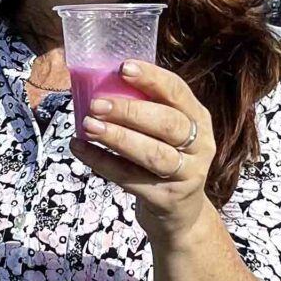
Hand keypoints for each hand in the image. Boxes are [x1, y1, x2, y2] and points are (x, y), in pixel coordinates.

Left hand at [68, 60, 216, 244]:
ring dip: (118, 138)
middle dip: (130, 111)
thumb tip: (99, 79)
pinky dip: (102, 162)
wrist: (181, 213)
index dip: (152, 78)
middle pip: (168, 124)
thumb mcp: (166, 131)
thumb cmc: (165, 156)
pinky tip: (80, 149)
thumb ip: (145, 107)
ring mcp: (187, 174)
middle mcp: (200, 145)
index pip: (178, 92)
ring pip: (153, 154)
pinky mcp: (167, 199)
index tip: (123, 68)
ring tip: (88, 126)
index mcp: (198, 118)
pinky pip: (131, 178)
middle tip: (96, 104)